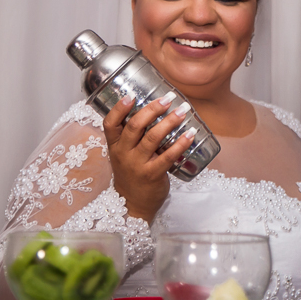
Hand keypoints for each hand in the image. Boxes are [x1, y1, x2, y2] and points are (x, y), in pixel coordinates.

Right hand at [104, 92, 195, 223]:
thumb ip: (133, 136)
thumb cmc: (132, 174)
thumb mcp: (124, 155)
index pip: (110, 124)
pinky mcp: (152, 175)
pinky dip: (181, 144)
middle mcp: (123, 154)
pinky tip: (190, 134)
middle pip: (135, 126)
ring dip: (169, 122)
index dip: (119, 108)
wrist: (133, 204)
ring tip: (182, 111)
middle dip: (152, 109)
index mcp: (115, 146)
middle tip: (168, 98)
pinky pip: (168, 156)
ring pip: (152, 138)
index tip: (131, 95)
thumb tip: (155, 110)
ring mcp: (137, 165)